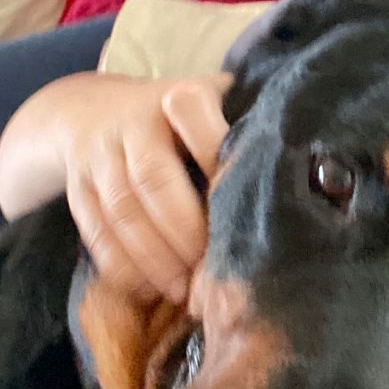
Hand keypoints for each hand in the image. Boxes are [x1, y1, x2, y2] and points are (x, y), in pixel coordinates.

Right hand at [62, 73, 232, 303]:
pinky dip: (120, 265)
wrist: (89, 110)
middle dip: (183, 232)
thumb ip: (246, 129)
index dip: (218, 172)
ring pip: (122, 211)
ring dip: (153, 258)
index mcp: (181, 98)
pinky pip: (95, 229)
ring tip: (182, 290)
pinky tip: (148, 289)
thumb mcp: (213, 105)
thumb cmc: (179, 119)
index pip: (200, 133)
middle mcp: (135, 123)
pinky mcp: (77, 186)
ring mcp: (101, 155)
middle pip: (154, 180)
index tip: (243, 213)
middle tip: (209, 271)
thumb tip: (311, 171)